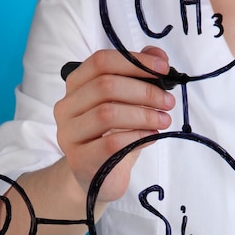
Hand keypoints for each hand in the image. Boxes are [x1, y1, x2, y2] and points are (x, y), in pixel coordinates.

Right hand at [54, 46, 175, 203]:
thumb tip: (159, 56)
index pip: (101, 62)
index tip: (163, 70)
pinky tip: (151, 136)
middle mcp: (66, 107)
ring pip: (108, 114)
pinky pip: (111, 142)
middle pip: (106, 87)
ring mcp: (69, 134)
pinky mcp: (79, 160)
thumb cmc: (113, 138)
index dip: (135, 62)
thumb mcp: (127, 105)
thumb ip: (139, 77)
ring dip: (143, 115)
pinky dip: (137, 137)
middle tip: (168, 102)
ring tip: (163, 120)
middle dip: (144, 92)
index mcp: (75, 86)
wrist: (97, 178)